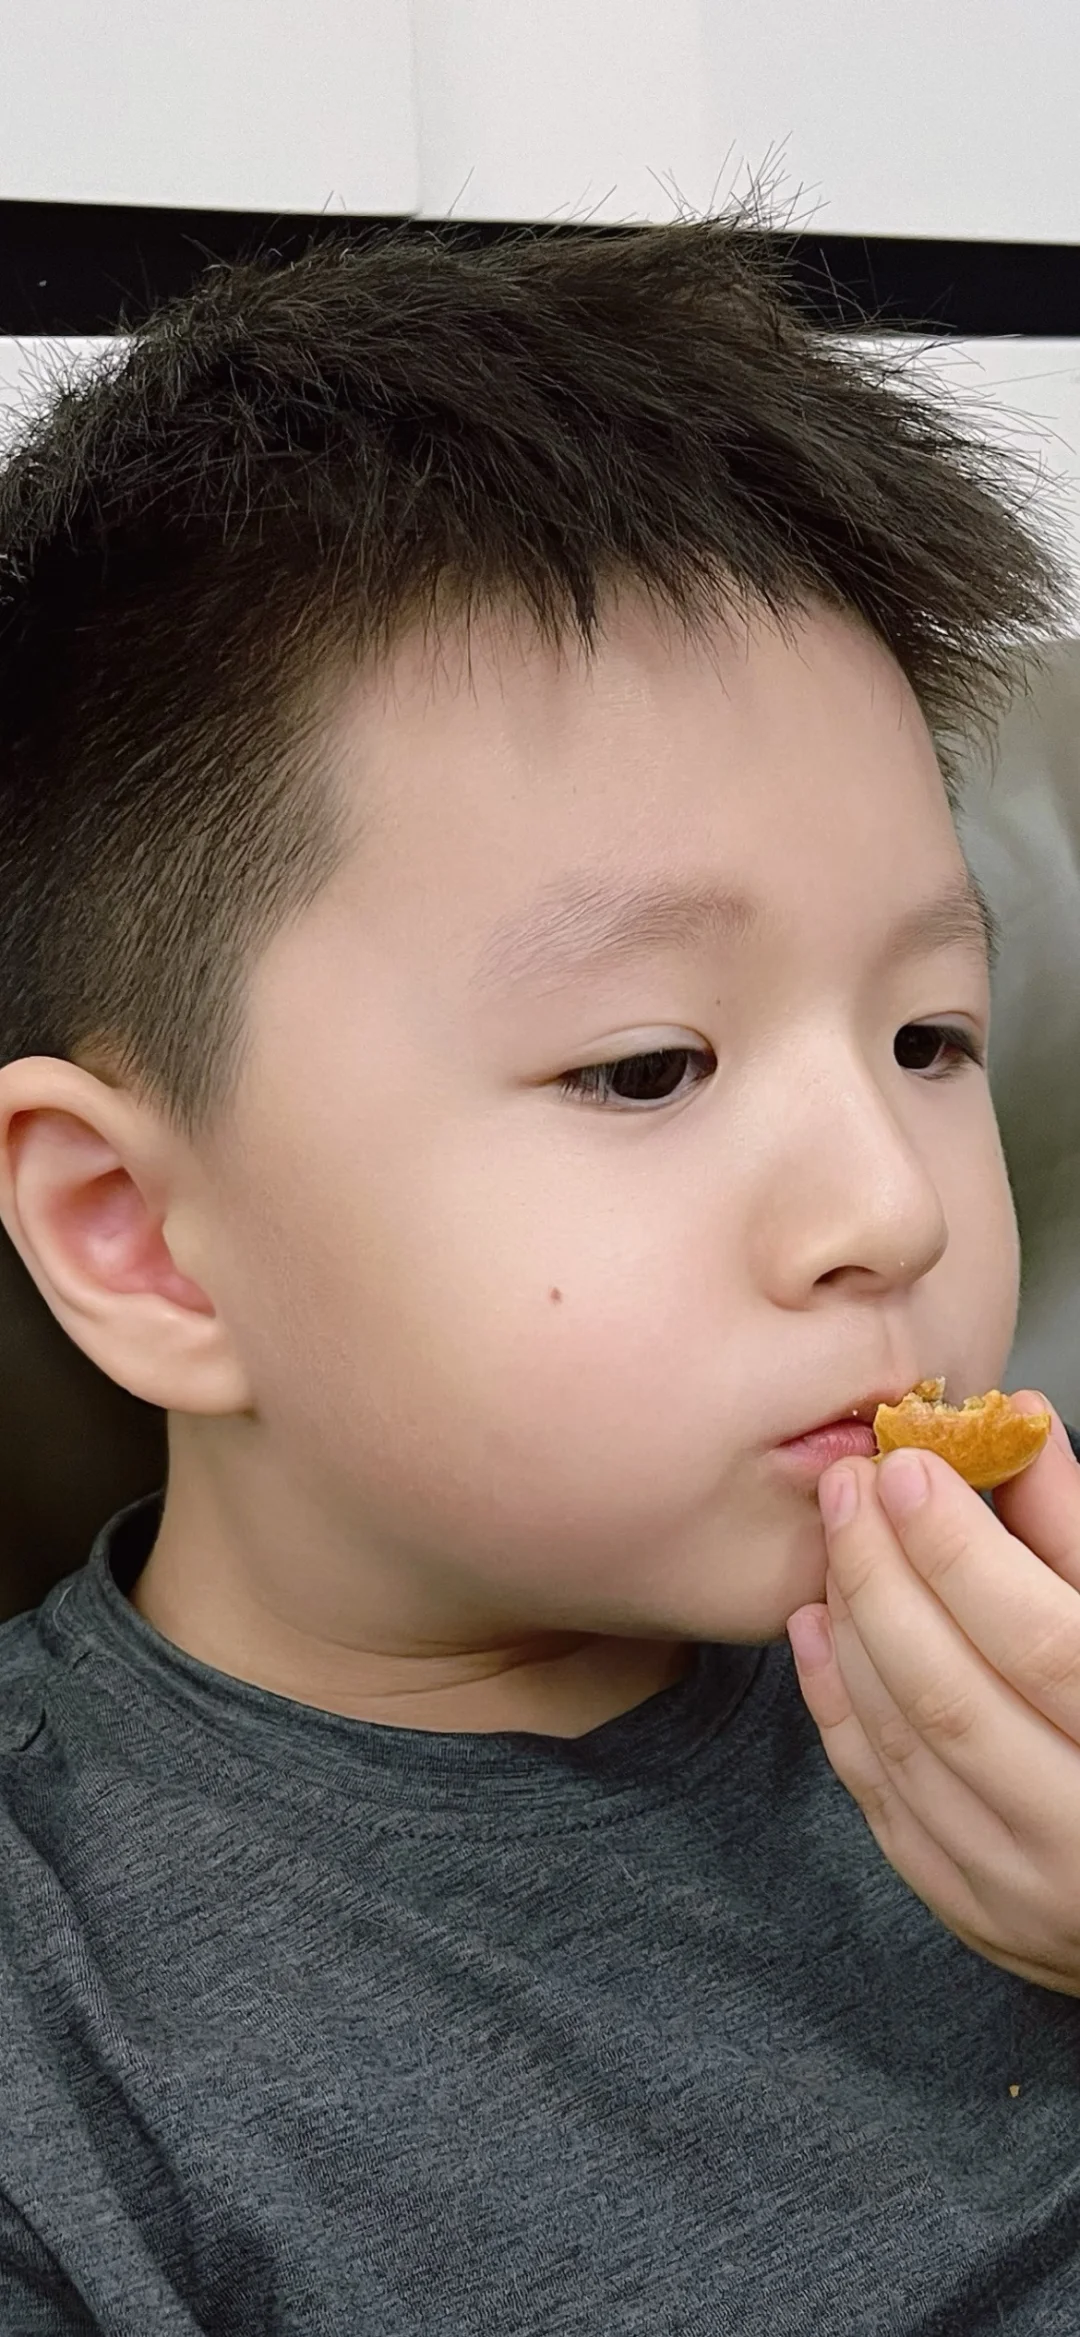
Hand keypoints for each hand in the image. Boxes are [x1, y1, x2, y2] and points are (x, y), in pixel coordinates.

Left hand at [786, 1394, 1079, 1995]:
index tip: (907, 1468)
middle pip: (951, 1695)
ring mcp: (1027, 1893)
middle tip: (850, 1486)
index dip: (961, 1552)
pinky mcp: (977, 1915)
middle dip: (885, 1575)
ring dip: (853, 1632)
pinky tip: (819, 1628)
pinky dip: (838, 1709)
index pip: (1039, 1643)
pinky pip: (883, 1802)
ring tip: (836, 1541)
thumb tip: (1017, 1419)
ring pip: (904, 1747)